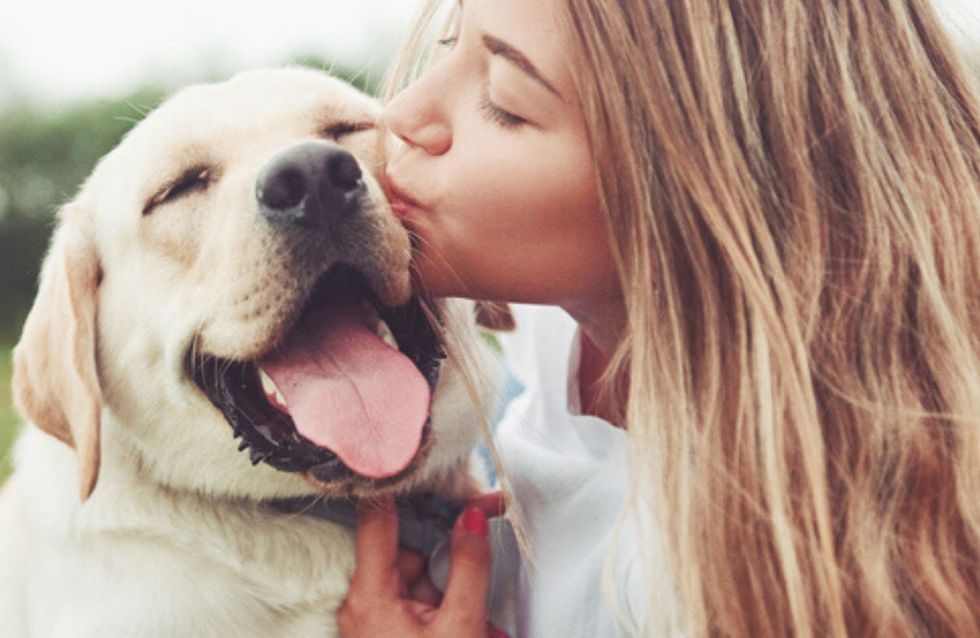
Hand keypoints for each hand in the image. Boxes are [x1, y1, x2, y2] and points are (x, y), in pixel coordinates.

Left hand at [337, 494, 508, 636]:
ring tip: (483, 592)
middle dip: (446, 536)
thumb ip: (469, 566)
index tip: (418, 458)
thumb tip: (472, 517)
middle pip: (406, 544)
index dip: (398, 486)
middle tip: (486, 515)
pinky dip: (444, 594)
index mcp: (370, 597)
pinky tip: (471, 611)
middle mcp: (363, 603)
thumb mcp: (462, 626)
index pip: (376, 520)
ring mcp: (375, 617)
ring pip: (416, 569)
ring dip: (450, 571)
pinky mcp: (387, 629)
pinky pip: (417, 594)